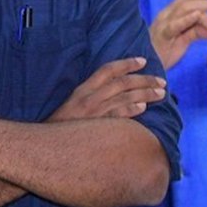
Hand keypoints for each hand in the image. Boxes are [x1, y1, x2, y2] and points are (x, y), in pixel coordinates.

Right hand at [50, 57, 165, 120]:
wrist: (45, 145)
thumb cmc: (61, 127)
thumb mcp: (72, 105)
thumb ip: (91, 97)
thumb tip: (114, 93)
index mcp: (82, 90)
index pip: (107, 70)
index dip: (127, 63)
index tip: (143, 61)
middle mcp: (89, 98)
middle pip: (122, 82)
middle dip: (144, 80)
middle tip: (161, 81)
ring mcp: (93, 112)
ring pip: (124, 97)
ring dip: (145, 94)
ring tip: (161, 93)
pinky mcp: (96, 127)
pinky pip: (117, 116)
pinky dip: (131, 110)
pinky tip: (143, 108)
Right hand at [150, 0, 206, 68]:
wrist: (146, 69)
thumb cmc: (163, 55)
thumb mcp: (183, 41)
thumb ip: (196, 32)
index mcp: (171, 13)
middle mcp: (167, 15)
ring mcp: (163, 24)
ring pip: (185, 8)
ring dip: (205, 5)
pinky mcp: (162, 37)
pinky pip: (174, 26)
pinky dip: (186, 19)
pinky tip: (198, 15)